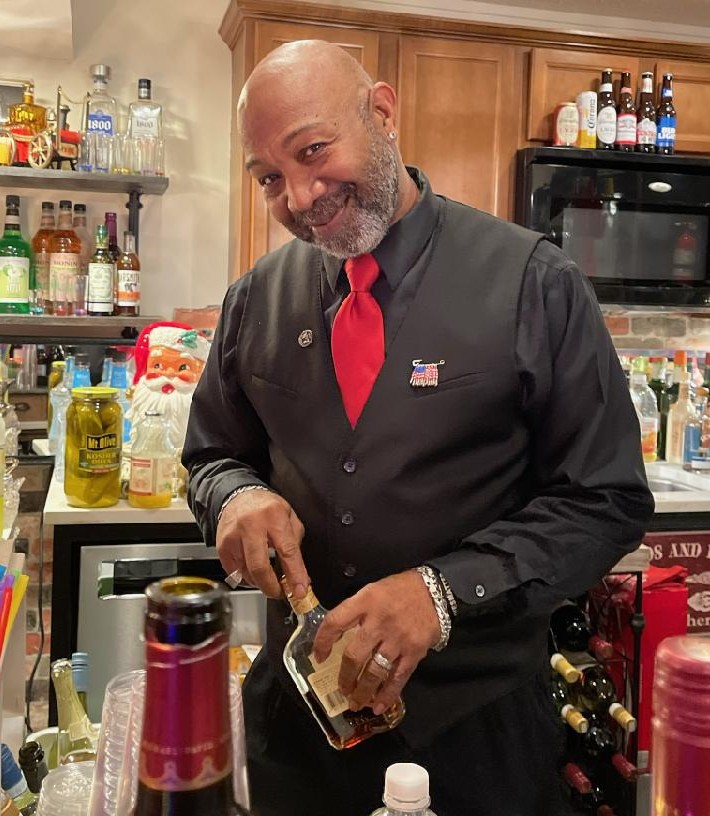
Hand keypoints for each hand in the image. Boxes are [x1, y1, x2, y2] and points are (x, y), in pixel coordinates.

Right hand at [216, 489, 308, 598]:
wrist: (239, 497)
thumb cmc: (266, 507)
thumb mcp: (289, 517)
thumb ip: (295, 544)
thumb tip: (300, 575)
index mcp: (273, 516)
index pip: (287, 551)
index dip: (295, 574)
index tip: (300, 590)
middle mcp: (251, 526)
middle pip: (260, 567)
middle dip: (272, 587)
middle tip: (280, 592)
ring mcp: (233, 537)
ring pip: (247, 573)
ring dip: (261, 583)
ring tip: (269, 578)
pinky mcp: (222, 546)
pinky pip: (235, 573)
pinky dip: (247, 578)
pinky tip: (254, 571)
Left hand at [312, 570, 440, 714]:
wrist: (434, 590)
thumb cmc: (398, 590)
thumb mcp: (371, 590)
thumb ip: (355, 611)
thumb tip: (335, 636)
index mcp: (365, 601)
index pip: (335, 622)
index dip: (322, 641)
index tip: (318, 657)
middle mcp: (379, 621)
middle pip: (354, 655)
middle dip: (345, 677)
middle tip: (341, 690)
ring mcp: (398, 638)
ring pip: (374, 672)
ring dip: (362, 691)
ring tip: (356, 702)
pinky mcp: (414, 651)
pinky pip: (398, 677)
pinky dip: (387, 695)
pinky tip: (378, 706)